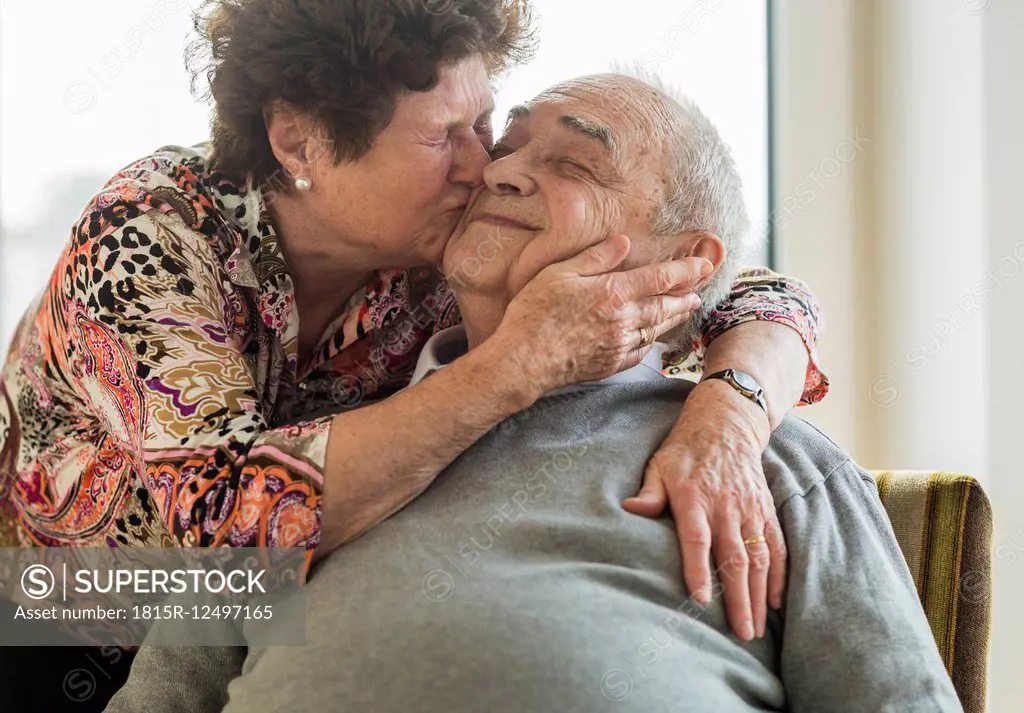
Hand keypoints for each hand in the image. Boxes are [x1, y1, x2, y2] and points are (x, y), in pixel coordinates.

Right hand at [493, 234, 708, 391]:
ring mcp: (619, 344)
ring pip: (657, 329)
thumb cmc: (534, 313)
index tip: (703, 265)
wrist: (524, 361)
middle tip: (699, 291)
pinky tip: (652, 337)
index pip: (660, 278)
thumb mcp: (560, 273)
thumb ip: (595, 258)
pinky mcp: (611, 364)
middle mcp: (623, 319)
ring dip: (674, 318)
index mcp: (613, 292)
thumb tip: (624, 243)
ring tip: (684, 310)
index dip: (686, 270)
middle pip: (665, 306)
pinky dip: (651, 341)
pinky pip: (641, 352)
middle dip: (685, 297)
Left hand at [623, 378, 784, 640]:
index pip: (697, 539)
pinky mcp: (766, 510)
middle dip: (738, 598)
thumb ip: (649, 492)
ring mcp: (750, 509)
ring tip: (756, 628)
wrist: (726, 423)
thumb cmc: (685, 450)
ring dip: (758, 595)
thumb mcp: (659, 465)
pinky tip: (775, 602)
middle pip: (734, 557)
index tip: (700, 599)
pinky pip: (776, 546)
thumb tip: (630, 510)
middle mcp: (726, 506)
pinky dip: (779, 576)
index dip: (698, 569)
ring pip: (759, 558)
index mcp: (695, 497)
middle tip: (740, 633)